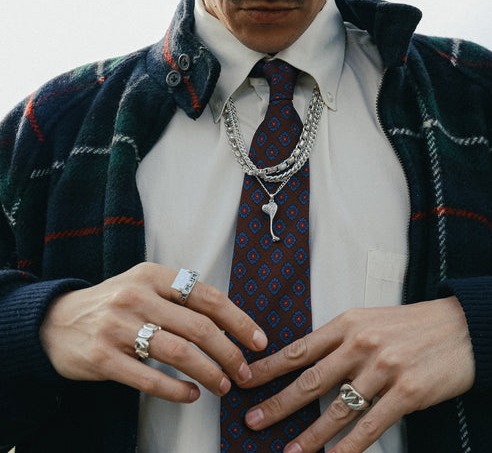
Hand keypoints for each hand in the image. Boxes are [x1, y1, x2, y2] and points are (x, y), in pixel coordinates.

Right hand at [39, 262, 266, 401]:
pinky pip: (149, 378)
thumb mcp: (143, 286)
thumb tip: (230, 321)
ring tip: (222, 386)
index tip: (258, 340)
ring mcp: (118, 327)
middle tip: (244, 372)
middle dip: (229, 352)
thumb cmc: (113, 303)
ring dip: (208, 373)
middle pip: (198, 327)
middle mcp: (137, 296)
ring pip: (178, 353)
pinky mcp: (102, 357)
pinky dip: (176, 390)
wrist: (55, 320)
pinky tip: (192, 395)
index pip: (207, 296)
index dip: (238, 320)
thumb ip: (179, 297)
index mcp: (153, 275)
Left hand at [242, 297, 473, 452]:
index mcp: (347, 324)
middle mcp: (360, 345)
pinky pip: (371, 426)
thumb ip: (338, 340)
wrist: (458, 328)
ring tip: (288, 450)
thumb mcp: (368, 320)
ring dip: (311, 435)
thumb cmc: (409, 325)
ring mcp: (383, 369)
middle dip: (279, 404)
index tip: (247, 380)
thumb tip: (305, 361)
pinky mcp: (406, 392)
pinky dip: (350, 447)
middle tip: (254, 420)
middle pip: (310, 380)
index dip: (270, 368)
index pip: (299, 349)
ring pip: (338, 408)